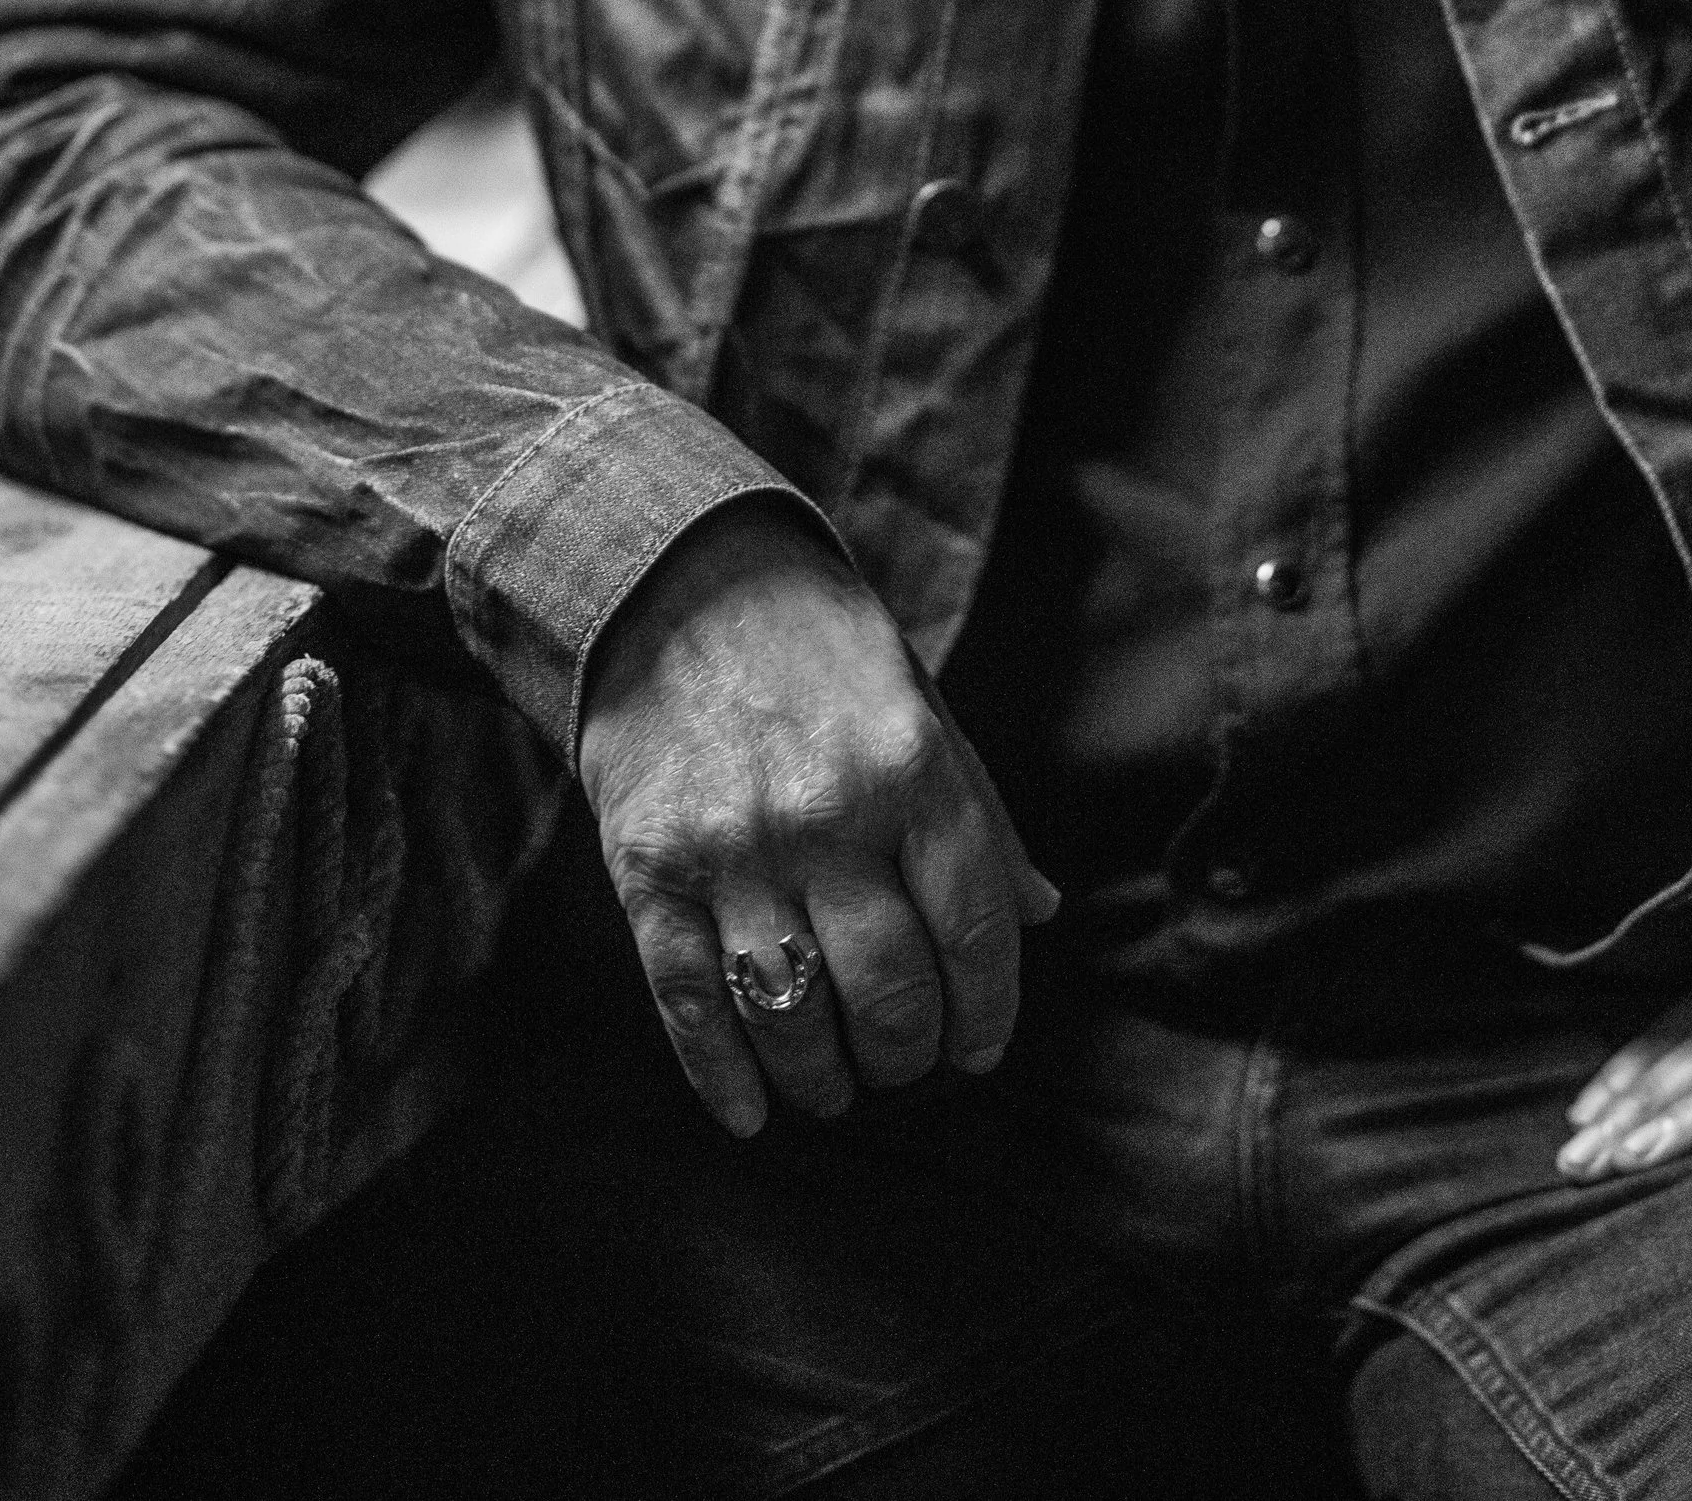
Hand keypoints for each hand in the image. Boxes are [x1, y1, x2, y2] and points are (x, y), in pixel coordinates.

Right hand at [576, 500, 1058, 1137]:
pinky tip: (751, 1111)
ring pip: (793, 1014)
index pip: (973, 930)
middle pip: (888, 990)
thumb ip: (980, 815)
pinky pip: (689, 1001)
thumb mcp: (920, 703)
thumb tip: (1041, 915)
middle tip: (905, 1062)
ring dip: (825, 1076)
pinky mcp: (650, 867)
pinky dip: (722, 1076)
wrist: (676, 580)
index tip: (980, 1045)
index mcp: (910, 768)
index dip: (986, 1009)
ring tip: (838, 1083)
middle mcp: (825, 813)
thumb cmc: (817, 648)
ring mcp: (731, 846)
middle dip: (908, 1052)